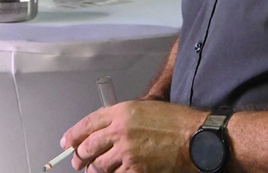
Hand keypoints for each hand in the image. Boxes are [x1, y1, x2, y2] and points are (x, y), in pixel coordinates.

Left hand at [61, 100, 205, 172]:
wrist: (192, 137)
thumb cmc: (175, 121)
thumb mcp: (147, 108)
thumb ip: (124, 117)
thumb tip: (105, 129)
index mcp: (123, 111)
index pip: (89, 122)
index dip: (74, 134)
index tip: (66, 141)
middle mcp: (121, 130)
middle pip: (88, 146)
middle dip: (80, 156)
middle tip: (78, 160)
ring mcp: (126, 152)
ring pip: (98, 166)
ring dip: (95, 169)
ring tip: (96, 169)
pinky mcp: (134, 170)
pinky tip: (116, 172)